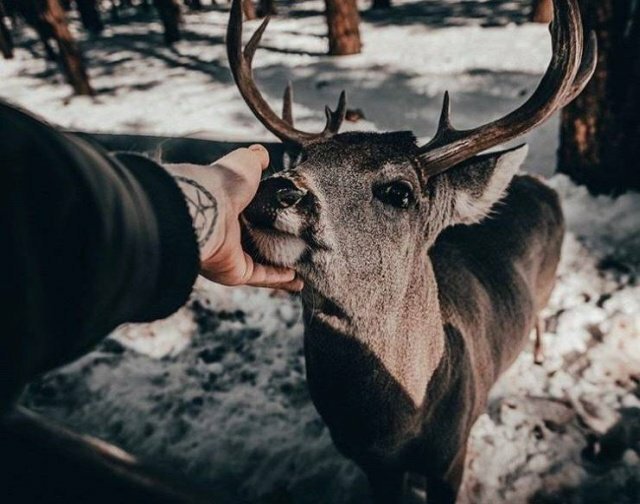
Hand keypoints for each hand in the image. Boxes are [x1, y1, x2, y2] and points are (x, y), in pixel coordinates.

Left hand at [170, 145, 302, 291]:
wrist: (206, 208)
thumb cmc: (223, 183)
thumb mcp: (245, 163)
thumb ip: (255, 160)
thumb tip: (261, 153)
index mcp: (229, 208)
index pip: (254, 214)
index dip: (272, 217)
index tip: (293, 219)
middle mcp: (228, 233)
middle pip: (258, 242)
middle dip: (279, 245)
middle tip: (305, 246)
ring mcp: (230, 255)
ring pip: (262, 264)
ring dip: (283, 269)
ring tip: (306, 269)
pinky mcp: (235, 272)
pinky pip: (261, 277)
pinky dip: (279, 279)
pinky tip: (297, 279)